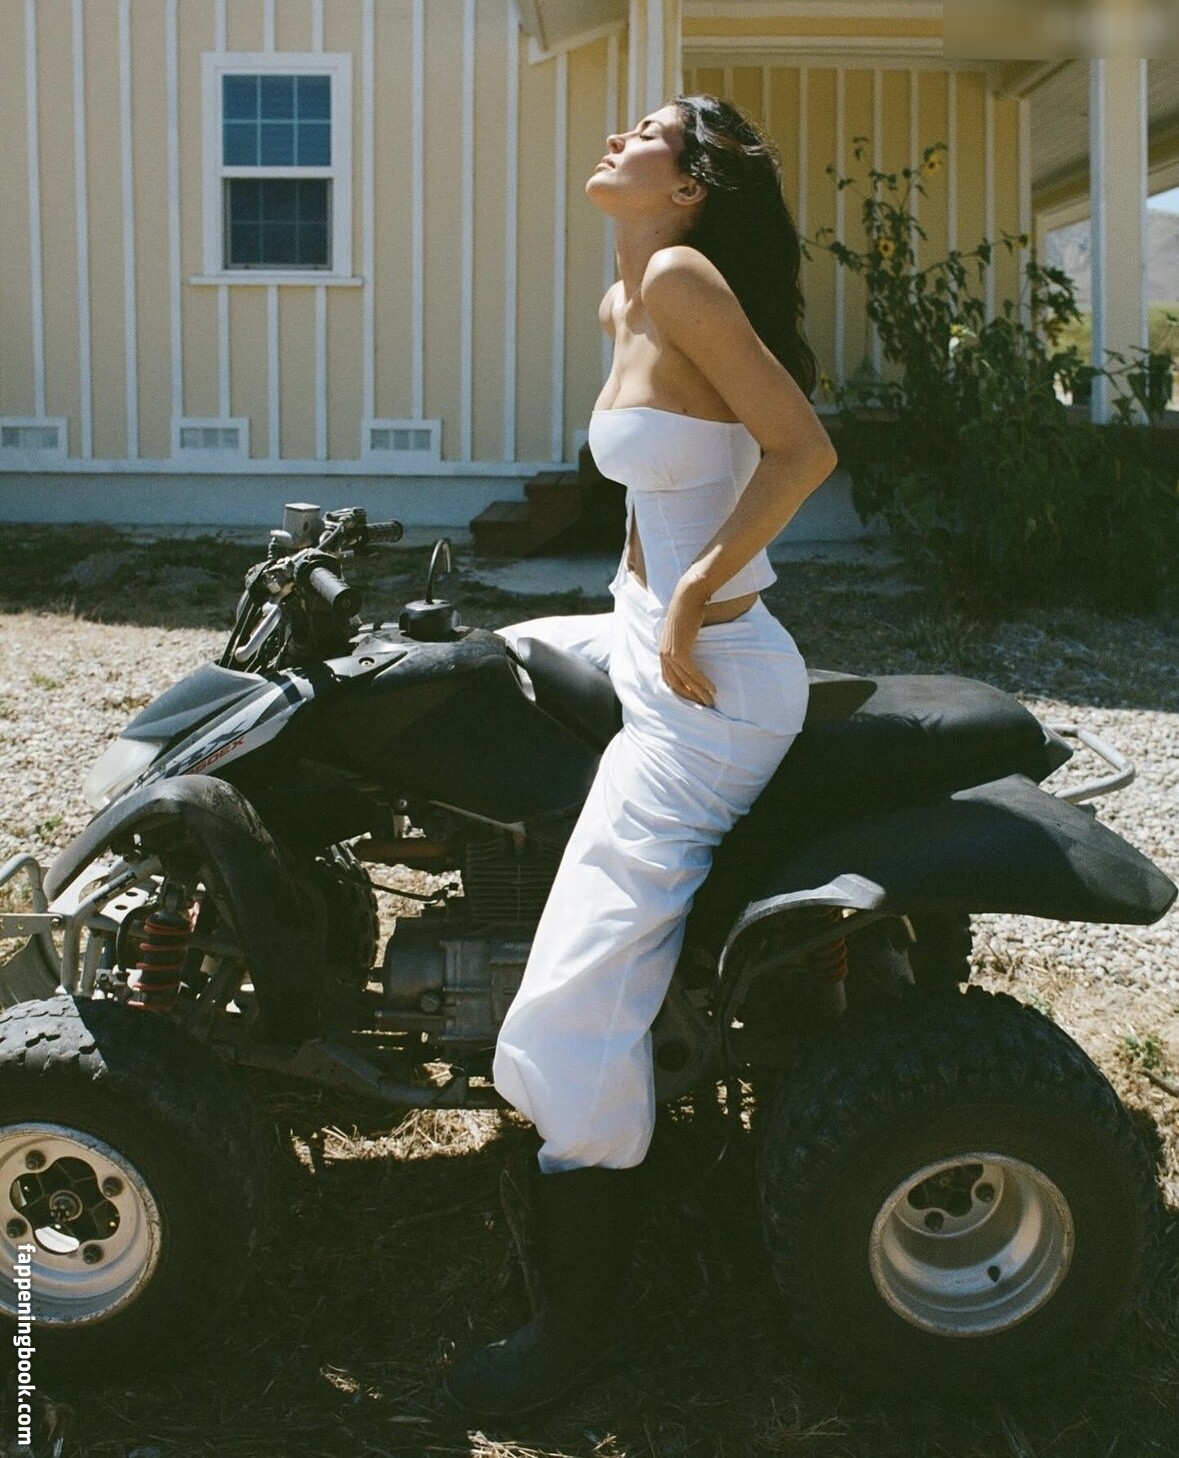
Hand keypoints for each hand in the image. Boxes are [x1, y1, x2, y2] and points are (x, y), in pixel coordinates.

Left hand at [658, 581, 716, 706]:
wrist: (689, 596)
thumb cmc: (690, 611)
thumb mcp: (685, 632)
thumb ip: (686, 644)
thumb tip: (695, 653)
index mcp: (663, 651)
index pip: (669, 679)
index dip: (682, 691)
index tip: (695, 700)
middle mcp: (663, 654)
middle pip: (675, 684)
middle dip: (690, 697)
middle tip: (704, 706)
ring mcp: (669, 653)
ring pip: (684, 680)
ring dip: (699, 693)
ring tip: (710, 701)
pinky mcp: (679, 650)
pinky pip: (691, 672)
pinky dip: (702, 682)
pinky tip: (712, 689)